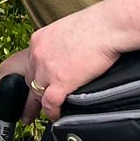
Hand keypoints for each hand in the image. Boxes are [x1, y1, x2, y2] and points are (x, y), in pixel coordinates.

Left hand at [2, 3, 125, 121]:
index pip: (31, 64)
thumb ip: (60, 45)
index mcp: (39, 40)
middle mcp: (38, 54)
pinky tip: (56, 115)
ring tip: (47, 114)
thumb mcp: (68, 30)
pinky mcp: (60, 81)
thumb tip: (66, 56)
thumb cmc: (97, 25)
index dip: (36, 77)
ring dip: (41, 105)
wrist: (108, 26)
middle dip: (34, 93)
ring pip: (37, 93)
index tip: (37, 85)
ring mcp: (47, 68)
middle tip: (33, 106)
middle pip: (31, 80)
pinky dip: (51, 112)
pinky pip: (49, 103)